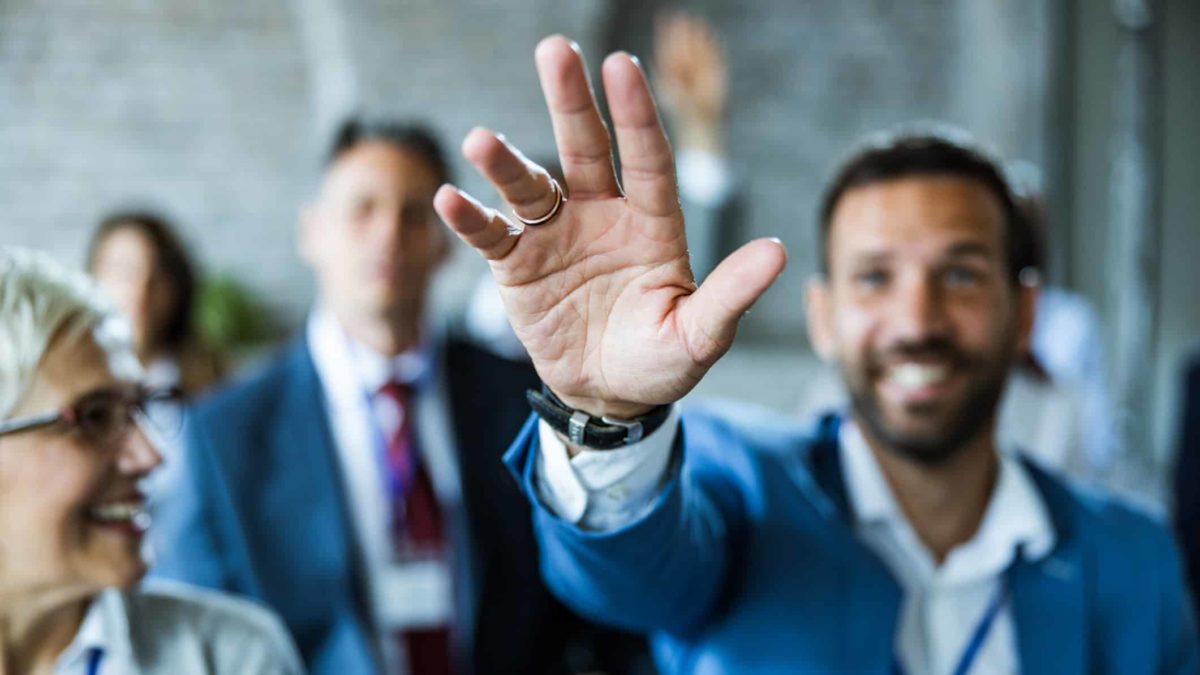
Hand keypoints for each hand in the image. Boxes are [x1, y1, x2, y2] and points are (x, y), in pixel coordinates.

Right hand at [434, 36, 785, 418]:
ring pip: (530, 186)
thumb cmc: (661, 360)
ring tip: (481, 141)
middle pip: (585, 149)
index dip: (636, 116)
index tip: (621, 66)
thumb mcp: (701, 334)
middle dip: (570, 102)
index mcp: (651, 223)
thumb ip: (731, 294)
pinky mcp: (517, 266)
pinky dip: (472, 219)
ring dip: (506, 164)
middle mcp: (602, 215)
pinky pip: (492, 236)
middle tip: (555, 51)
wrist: (608, 394)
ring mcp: (556, 236)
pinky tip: (451, 200)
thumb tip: (779, 252)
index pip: (647, 160)